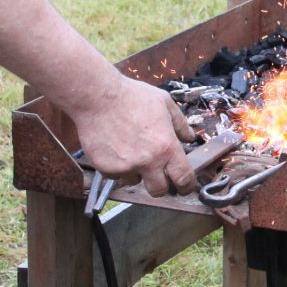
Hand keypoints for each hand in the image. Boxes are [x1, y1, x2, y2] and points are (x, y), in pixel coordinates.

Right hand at [71, 73, 196, 196]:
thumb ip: (180, 123)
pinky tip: (113, 147)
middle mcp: (148, 161)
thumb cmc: (131, 96)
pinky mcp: (106, 168)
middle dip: (159, 185)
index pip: (183, 178)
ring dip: (135, 173)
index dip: (186, 186)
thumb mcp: (163, 102)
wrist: (97, 96)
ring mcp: (125, 167)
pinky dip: (116, 166)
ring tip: (128, 151)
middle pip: (159, 190)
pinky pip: (114, 175)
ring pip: (134, 182)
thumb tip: (189, 138)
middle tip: (155, 174)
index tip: (184, 187)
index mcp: (166, 147)